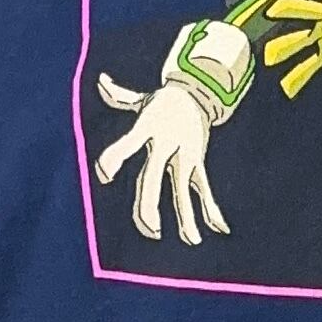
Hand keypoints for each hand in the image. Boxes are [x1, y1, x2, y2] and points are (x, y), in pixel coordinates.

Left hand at [94, 74, 229, 244]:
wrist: (199, 92)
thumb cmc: (161, 102)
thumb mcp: (140, 99)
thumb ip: (118, 96)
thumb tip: (101, 81)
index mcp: (148, 127)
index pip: (130, 142)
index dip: (115, 157)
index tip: (105, 174)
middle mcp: (167, 144)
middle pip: (156, 176)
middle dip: (152, 202)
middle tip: (150, 229)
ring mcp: (185, 156)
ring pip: (185, 190)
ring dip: (188, 215)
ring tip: (191, 240)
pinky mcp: (198, 163)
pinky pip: (204, 189)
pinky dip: (212, 209)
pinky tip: (220, 229)